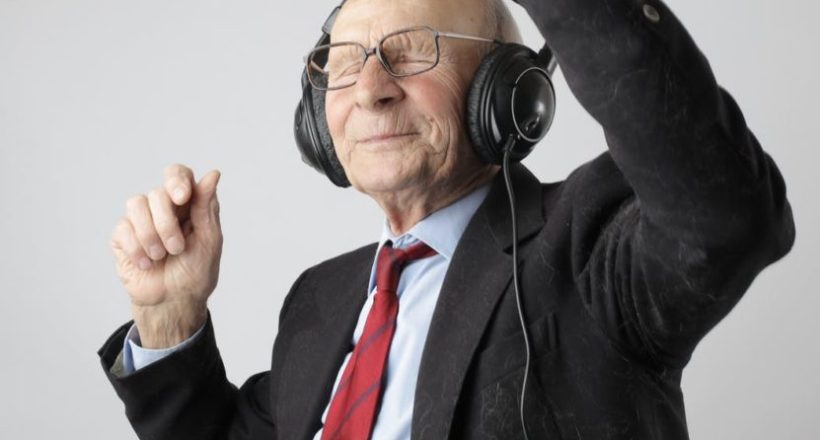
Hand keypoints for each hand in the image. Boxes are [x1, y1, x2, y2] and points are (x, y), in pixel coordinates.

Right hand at [110, 164, 222, 347]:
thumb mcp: (209, 240)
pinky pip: (122, 227)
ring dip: (151, 235)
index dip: (177, 180)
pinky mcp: (122, 236)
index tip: (181, 198)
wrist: (173, 302)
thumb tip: (213, 173)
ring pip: (135, 204)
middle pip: (157, 193)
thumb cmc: (195, 273)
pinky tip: (146, 263)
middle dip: (167, 224)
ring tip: (161, 256)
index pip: (178, 174)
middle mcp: (163, 207)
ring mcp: (140, 220)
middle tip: (177, 248)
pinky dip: (137, 248)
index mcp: (187, 205)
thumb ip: (207, 207)